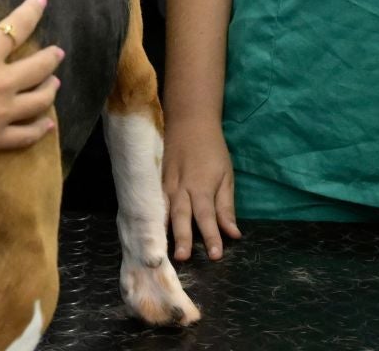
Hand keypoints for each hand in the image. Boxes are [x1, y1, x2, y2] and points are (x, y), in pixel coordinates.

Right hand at [0, 0, 60, 161]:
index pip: (17, 27)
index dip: (31, 11)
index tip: (42, 1)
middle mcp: (1, 82)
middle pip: (37, 67)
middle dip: (50, 57)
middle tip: (57, 53)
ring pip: (38, 101)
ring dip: (50, 90)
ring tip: (55, 83)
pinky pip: (25, 136)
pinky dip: (39, 129)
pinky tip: (47, 125)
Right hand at [162, 112, 241, 260]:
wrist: (188, 121)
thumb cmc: (212, 150)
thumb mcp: (226, 176)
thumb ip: (226, 206)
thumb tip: (233, 234)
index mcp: (202, 187)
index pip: (208, 216)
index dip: (212, 236)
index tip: (215, 255)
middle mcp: (181, 188)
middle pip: (182, 216)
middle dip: (182, 237)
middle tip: (182, 258)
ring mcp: (164, 185)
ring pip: (162, 211)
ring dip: (162, 231)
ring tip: (160, 250)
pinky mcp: (154, 182)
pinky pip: (151, 203)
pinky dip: (149, 218)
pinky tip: (145, 232)